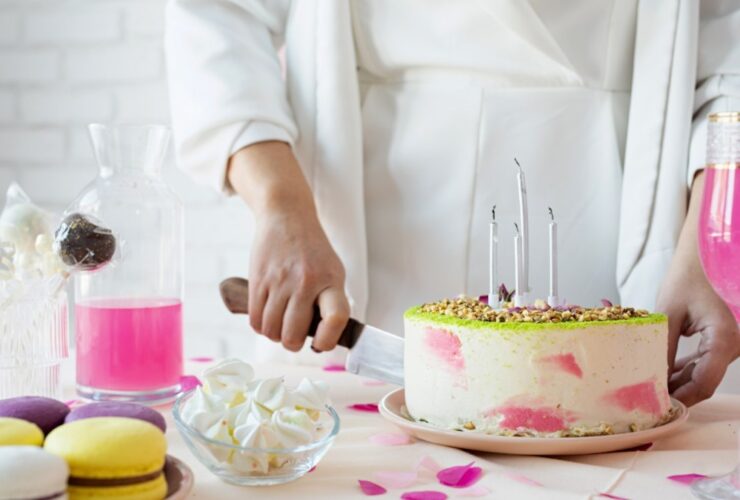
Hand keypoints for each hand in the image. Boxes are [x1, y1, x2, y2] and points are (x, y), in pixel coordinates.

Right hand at [227, 141, 349, 351]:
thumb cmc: (312, 252)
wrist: (287, 217)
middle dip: (293, 343)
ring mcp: (280, 281)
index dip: (327, 339)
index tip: (320, 343)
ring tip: (281, 325)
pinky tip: (268, 317)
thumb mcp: (332, 271)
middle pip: (293, 334)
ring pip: (271, 330)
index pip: (335, 317)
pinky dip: (261, 326)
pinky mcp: (258, 279)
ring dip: (275, 335)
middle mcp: (305, 281)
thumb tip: (322, 339)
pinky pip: (255, 319)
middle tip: (295, 336)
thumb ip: (331, 302)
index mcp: (330, 280)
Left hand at [657, 269, 739, 406]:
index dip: (681, 399)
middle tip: (646, 400)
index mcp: (723, 340)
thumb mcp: (669, 313)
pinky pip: (702, 364)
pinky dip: (683, 370)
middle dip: (676, 393)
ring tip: (647, 388)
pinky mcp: (719, 342)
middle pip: (704, 383)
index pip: (705, 383)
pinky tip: (660, 373)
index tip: (658, 406)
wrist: (702, 259)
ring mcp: (727, 346)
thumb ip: (662, 347)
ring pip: (702, 375)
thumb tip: (652, 377)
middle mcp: (732, 346)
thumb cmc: (686, 279)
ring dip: (677, 383)